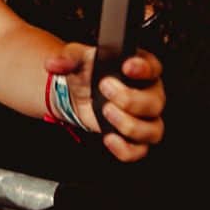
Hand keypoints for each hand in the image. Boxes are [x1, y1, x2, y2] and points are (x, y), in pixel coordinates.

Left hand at [50, 42, 165, 160]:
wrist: (79, 94)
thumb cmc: (88, 73)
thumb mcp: (78, 59)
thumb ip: (69, 58)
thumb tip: (54, 64)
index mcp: (141, 69)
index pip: (153, 67)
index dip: (143, 68)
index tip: (126, 67)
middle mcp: (149, 93)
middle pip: (155, 102)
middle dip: (129, 98)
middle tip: (105, 89)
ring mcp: (145, 118)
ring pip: (153, 129)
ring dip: (129, 124)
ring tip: (106, 112)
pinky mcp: (134, 138)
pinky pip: (140, 150)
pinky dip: (126, 149)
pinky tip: (110, 139)